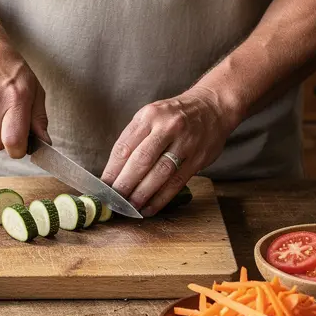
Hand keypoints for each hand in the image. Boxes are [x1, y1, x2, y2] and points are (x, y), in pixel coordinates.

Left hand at [101, 86, 239, 216]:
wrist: (212, 107)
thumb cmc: (174, 116)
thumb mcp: (151, 116)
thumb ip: (134, 139)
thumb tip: (114, 172)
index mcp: (149, 116)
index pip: (124, 146)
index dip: (112, 170)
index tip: (103, 186)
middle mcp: (167, 128)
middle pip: (141, 161)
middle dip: (124, 184)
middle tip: (114, 200)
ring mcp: (185, 143)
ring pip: (159, 174)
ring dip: (142, 194)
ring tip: (130, 207)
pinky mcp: (197, 159)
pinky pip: (176, 183)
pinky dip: (161, 198)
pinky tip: (149, 208)